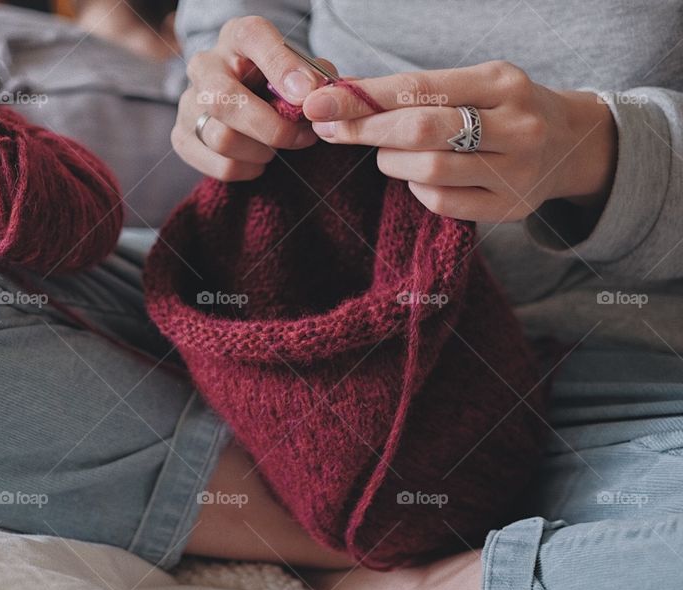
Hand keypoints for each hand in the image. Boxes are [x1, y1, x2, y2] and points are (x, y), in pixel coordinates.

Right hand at [173, 16, 330, 180]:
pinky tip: (259, 158)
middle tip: (301, 137)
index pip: (252, 37)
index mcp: (236, 36)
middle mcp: (205, 66)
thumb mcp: (300, 68)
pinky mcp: (182, 138)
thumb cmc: (277, 82)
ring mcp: (188, 103)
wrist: (248, 98)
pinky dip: (249, 169)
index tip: (307, 92)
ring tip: (277, 147)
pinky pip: (222, 166)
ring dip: (263, 151)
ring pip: (223, 139)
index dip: (281, 66)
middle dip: (271, 127)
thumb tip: (313, 92)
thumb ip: (313, 75)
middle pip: (223, 99)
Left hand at [302, 61, 617, 222]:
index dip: (363, 98)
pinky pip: (441, 202)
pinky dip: (416, 189)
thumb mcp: (472, 84)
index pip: (418, 87)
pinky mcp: (510, 208)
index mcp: (501, 81)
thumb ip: (416, 90)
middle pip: (421, 129)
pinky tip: (418, 177)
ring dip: (391, 162)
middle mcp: (515, 124)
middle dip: (366, 130)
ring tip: (387, 155)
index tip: (318, 103)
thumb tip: (341, 95)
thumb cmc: (501, 109)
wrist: (571, 144)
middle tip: (329, 129)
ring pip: (428, 170)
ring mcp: (516, 170)